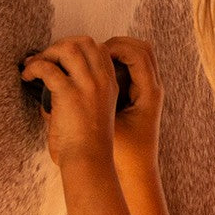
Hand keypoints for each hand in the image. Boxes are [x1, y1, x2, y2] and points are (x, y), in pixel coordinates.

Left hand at [21, 37, 118, 166]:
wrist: (90, 161)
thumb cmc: (88, 144)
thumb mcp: (94, 110)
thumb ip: (79, 92)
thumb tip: (50, 81)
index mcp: (110, 84)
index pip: (98, 49)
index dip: (77, 48)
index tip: (61, 60)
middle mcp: (101, 80)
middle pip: (83, 42)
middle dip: (61, 45)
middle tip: (46, 60)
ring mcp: (87, 85)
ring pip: (67, 48)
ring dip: (47, 53)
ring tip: (36, 66)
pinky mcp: (69, 94)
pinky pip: (47, 68)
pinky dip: (33, 68)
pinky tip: (27, 76)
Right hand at [103, 37, 163, 176]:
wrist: (138, 171)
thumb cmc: (124, 153)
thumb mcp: (108, 127)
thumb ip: (93, 104)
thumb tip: (60, 89)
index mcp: (149, 93)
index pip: (137, 54)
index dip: (114, 48)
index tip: (93, 54)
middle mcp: (154, 88)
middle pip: (141, 47)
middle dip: (116, 43)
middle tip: (94, 51)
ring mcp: (151, 90)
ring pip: (139, 55)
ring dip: (117, 51)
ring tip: (96, 58)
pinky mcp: (144, 94)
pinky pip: (135, 67)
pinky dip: (119, 62)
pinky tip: (101, 71)